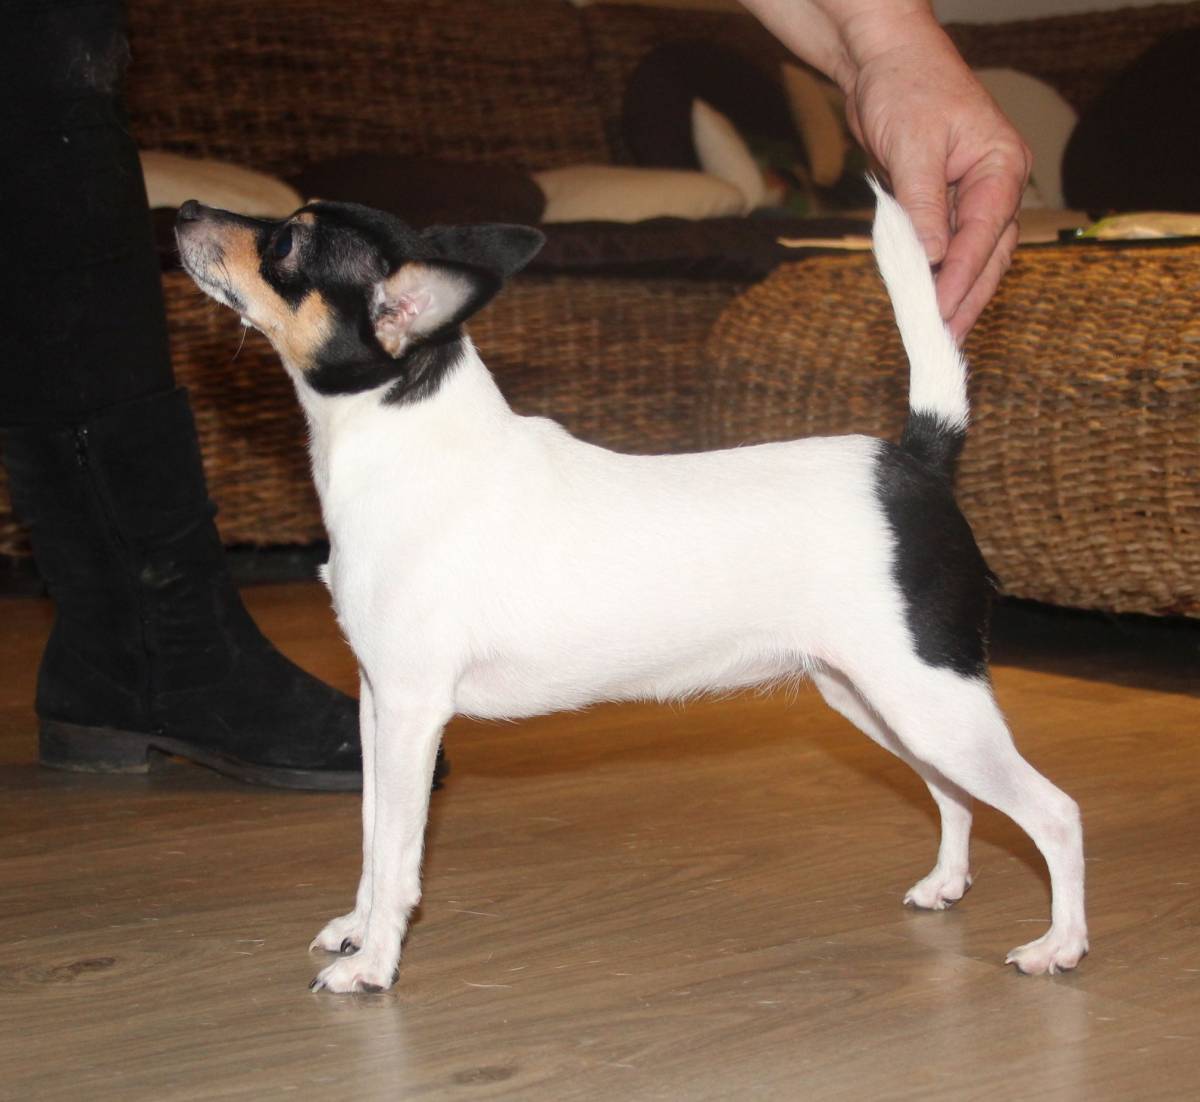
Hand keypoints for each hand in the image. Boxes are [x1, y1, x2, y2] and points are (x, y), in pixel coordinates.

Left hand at [845, 31, 1030, 340]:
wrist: (883, 61)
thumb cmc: (906, 88)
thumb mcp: (913, 148)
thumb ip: (925, 206)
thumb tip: (935, 257)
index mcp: (1001, 166)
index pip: (985, 234)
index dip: (962, 277)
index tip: (941, 312)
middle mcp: (994, 183)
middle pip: (989, 254)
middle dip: (967, 298)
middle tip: (944, 340)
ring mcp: (971, 194)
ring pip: (972, 255)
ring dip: (955, 293)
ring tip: (938, 333)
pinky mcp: (944, 201)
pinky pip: (946, 247)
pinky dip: (937, 274)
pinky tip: (925, 301)